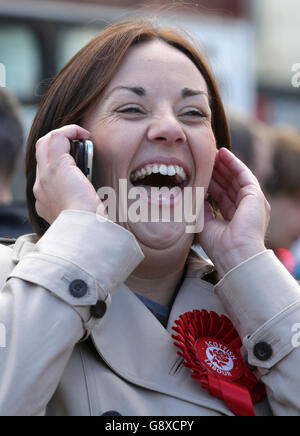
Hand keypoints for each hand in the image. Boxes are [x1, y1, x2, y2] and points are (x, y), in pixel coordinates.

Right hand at [33, 125, 101, 223]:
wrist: (83, 230)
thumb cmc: (90, 226)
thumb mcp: (86, 216)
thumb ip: (89, 206)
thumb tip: (112, 202)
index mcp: (46, 201)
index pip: (45, 175)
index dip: (59, 163)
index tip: (78, 163)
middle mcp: (41, 187)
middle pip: (41, 155)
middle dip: (58, 145)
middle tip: (77, 144)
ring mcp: (45, 176)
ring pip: (44, 143)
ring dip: (64, 135)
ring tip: (81, 136)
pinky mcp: (56, 167)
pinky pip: (57, 137)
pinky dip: (71, 131)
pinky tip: (85, 134)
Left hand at [196, 148, 270, 276]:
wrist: (235, 255)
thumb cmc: (218, 246)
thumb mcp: (204, 222)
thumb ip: (201, 206)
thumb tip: (194, 191)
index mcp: (235, 220)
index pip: (222, 196)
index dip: (212, 184)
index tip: (201, 172)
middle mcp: (246, 211)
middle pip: (230, 185)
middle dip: (218, 171)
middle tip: (205, 158)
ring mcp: (253, 203)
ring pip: (237, 178)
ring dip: (225, 165)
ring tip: (213, 152)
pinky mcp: (256, 196)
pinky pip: (244, 175)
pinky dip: (234, 163)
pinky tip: (224, 154)